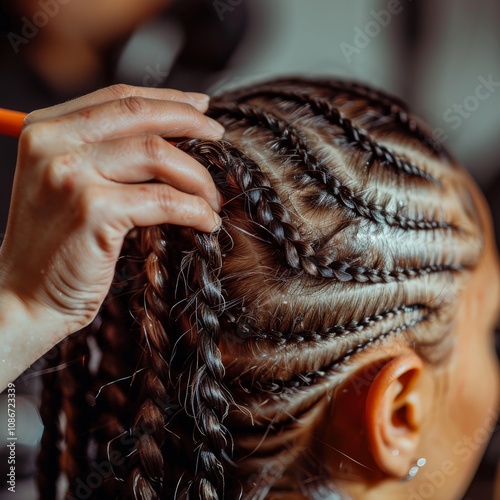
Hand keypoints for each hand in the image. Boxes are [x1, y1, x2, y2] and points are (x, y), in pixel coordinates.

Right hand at [0, 84, 223, 342]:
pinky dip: (195, 210)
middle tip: (219, 136)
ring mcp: (71, 175)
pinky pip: (164, 200)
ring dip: (198, 177)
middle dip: (191, 122)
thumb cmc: (56, 245)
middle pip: (140, 116)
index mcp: (46, 130)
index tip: (201, 106)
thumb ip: (104, 153)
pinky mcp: (93, 210)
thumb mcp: (69, 184)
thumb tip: (171, 136)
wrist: (24, 298)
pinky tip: (207, 222)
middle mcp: (52, 143)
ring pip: (158, 155)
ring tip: (212, 198)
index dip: (168, 99)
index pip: (119, 98)